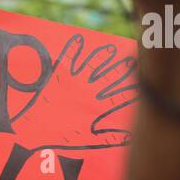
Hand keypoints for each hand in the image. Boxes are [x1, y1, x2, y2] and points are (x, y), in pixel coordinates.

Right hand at [9, 34, 137, 150]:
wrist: (36, 131)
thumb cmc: (61, 137)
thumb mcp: (87, 140)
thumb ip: (108, 138)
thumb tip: (131, 139)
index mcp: (97, 105)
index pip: (118, 96)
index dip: (130, 91)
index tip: (143, 85)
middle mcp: (88, 91)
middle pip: (108, 78)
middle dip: (119, 71)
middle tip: (132, 61)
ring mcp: (75, 82)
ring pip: (91, 66)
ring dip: (100, 58)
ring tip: (110, 49)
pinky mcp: (60, 76)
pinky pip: (67, 60)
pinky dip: (72, 50)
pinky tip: (78, 39)